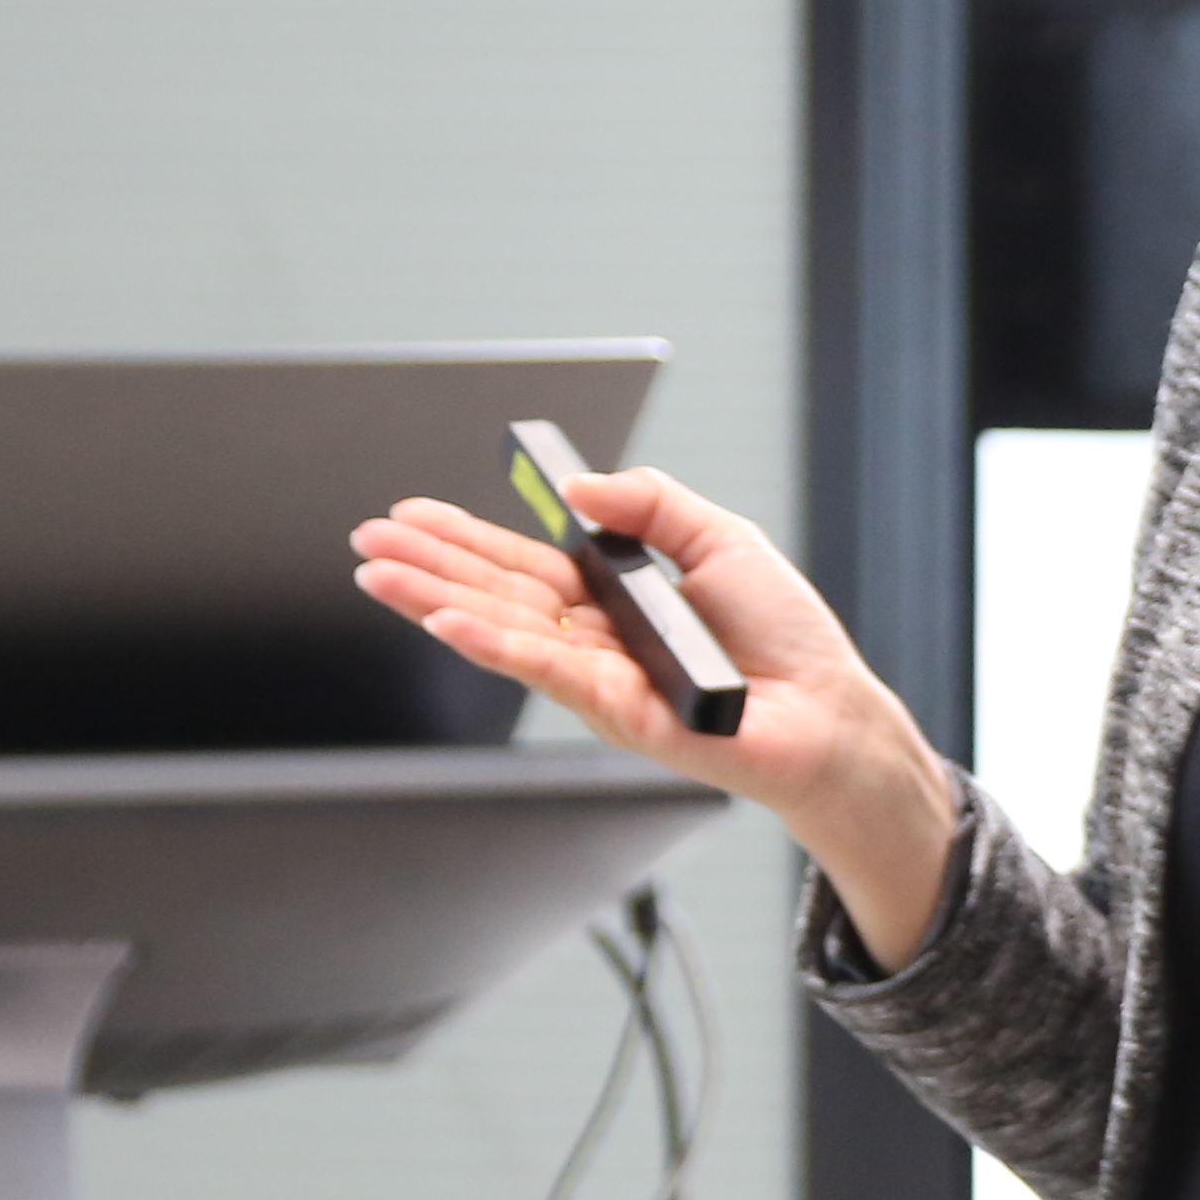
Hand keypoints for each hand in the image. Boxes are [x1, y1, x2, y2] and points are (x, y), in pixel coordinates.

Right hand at [354, 465, 964, 966]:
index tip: (410, 513)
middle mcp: (594, 642)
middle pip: (496, 595)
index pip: (521, 563)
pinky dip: (497, 645)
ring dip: (436, 603)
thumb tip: (579, 486)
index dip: (464, 538)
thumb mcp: (717, 537)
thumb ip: (649, 503)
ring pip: (505, 632)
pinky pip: (551, 670)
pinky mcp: (621, 713)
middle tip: (366, 540)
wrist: (832, 712)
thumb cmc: (784, 638)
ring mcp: (600, 680)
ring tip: (380, 575)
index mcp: (611, 600)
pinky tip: (448, 622)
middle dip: (427, 567)